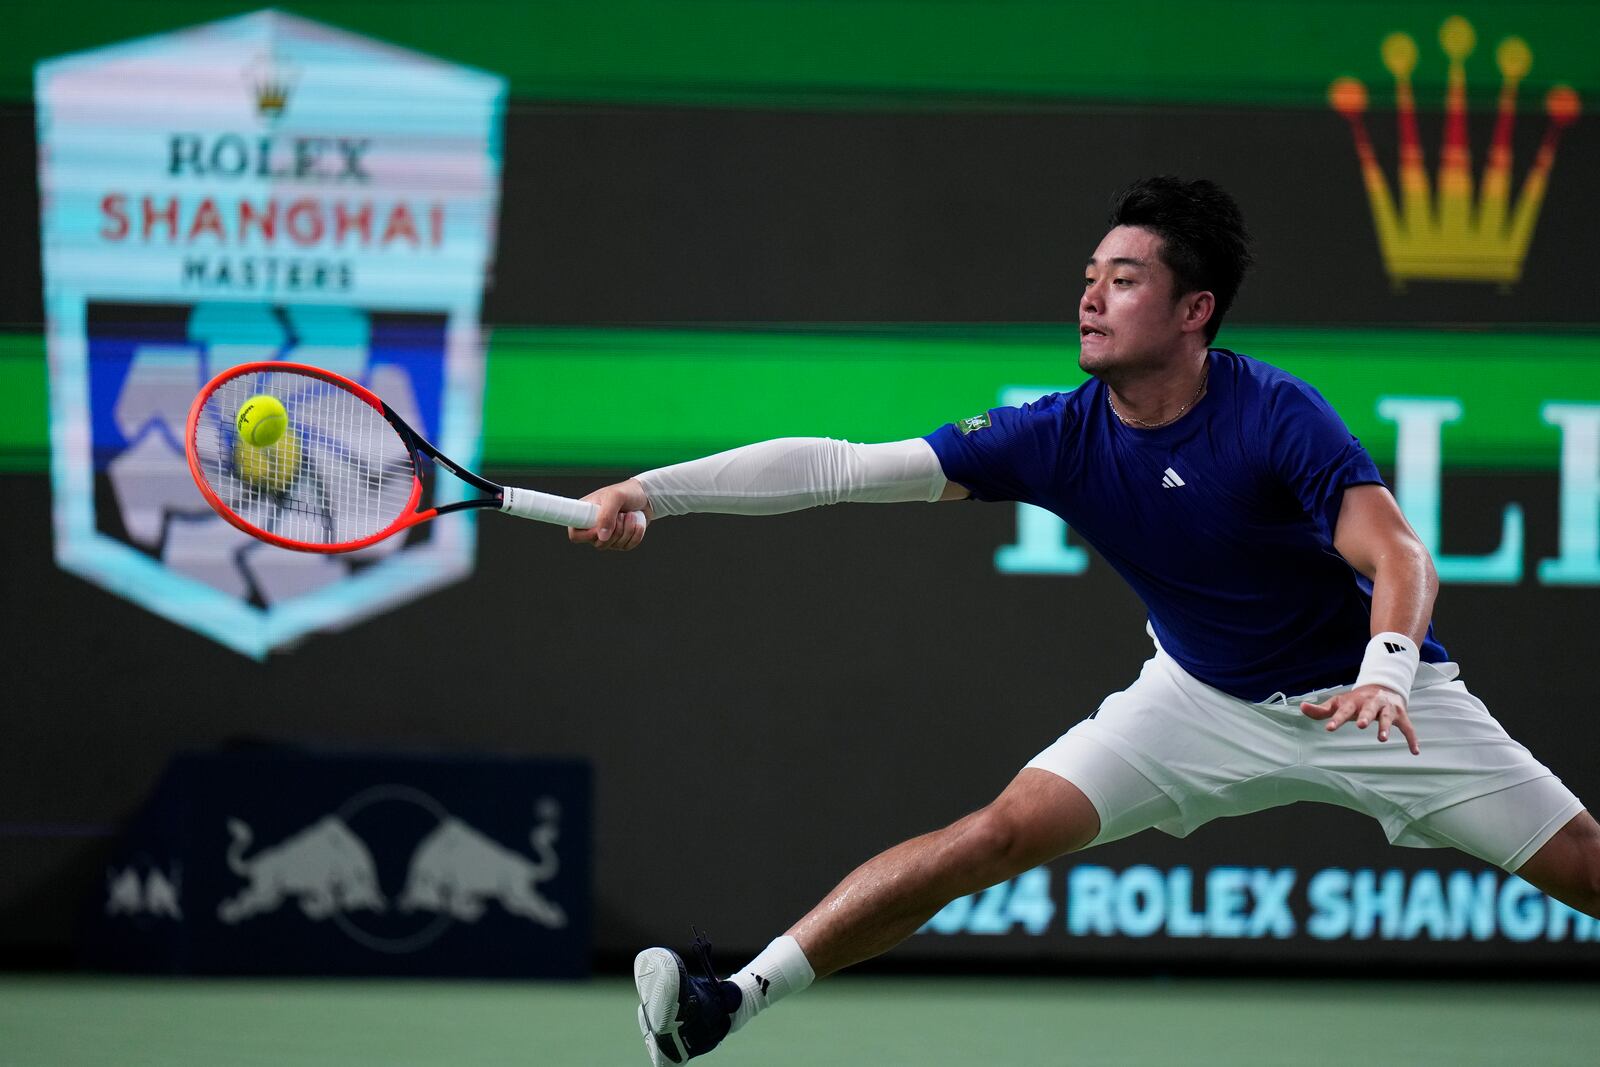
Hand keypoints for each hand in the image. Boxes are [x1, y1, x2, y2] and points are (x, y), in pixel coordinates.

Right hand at [568, 478, 651, 550]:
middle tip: (621, 515)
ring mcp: (607, 536)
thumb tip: (602, 537)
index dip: (587, 535)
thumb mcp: (615, 497)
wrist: (645, 496)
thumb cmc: (626, 492)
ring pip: (614, 546)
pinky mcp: (620, 540)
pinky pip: (627, 546)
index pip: (575, 535)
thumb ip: (606, 515)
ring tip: (630, 515)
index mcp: (585, 514)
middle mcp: (594, 527)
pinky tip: (637, 524)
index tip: (601, 527)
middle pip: (598, 544)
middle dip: (615, 531)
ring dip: (627, 531)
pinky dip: (635, 535)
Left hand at [1300, 684, 1419, 754]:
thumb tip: (1301, 707)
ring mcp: (1387, 708)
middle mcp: (1372, 703)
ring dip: (1385, 727)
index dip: (1336, 719)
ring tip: (1381, 739)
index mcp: (1354, 701)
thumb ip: (1321, 710)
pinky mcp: (1401, 715)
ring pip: (1387, 717)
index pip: (1343, 710)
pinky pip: (1408, 728)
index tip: (1329, 728)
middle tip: (1360, 725)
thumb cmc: (1356, 701)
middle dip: (1365, 716)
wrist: (1383, 687)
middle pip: (1368, 709)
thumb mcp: (1339, 703)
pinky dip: (1412, 739)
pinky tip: (1415, 751)